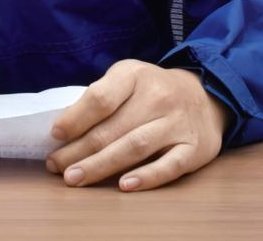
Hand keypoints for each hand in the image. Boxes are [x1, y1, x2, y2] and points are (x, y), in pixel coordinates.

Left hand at [46, 59, 227, 191]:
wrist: (207, 96)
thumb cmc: (154, 91)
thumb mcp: (128, 78)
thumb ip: (102, 97)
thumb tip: (64, 129)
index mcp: (136, 75)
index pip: (101, 97)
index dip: (75, 118)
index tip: (55, 135)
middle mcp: (159, 96)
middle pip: (112, 128)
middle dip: (78, 150)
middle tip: (56, 166)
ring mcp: (177, 123)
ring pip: (135, 147)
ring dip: (101, 165)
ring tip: (75, 178)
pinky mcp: (194, 148)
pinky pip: (168, 166)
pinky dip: (146, 177)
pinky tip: (124, 186)